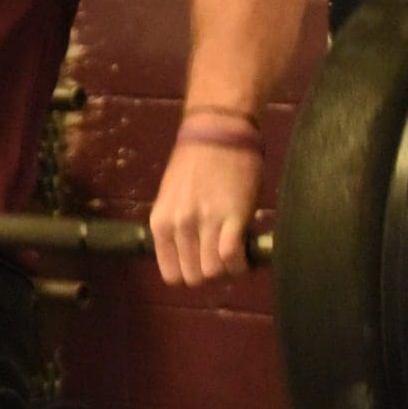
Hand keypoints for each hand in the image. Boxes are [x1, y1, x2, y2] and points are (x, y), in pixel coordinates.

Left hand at [148, 139, 260, 290]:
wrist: (218, 131)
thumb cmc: (196, 163)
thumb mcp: (173, 199)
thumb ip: (178, 228)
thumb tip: (193, 255)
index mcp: (161, 222)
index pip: (171, 275)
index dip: (190, 274)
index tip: (202, 263)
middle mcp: (179, 225)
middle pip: (195, 277)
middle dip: (211, 273)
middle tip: (222, 257)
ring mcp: (204, 222)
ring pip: (214, 271)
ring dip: (228, 268)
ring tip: (236, 252)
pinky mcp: (232, 216)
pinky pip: (232, 257)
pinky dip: (241, 262)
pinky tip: (246, 252)